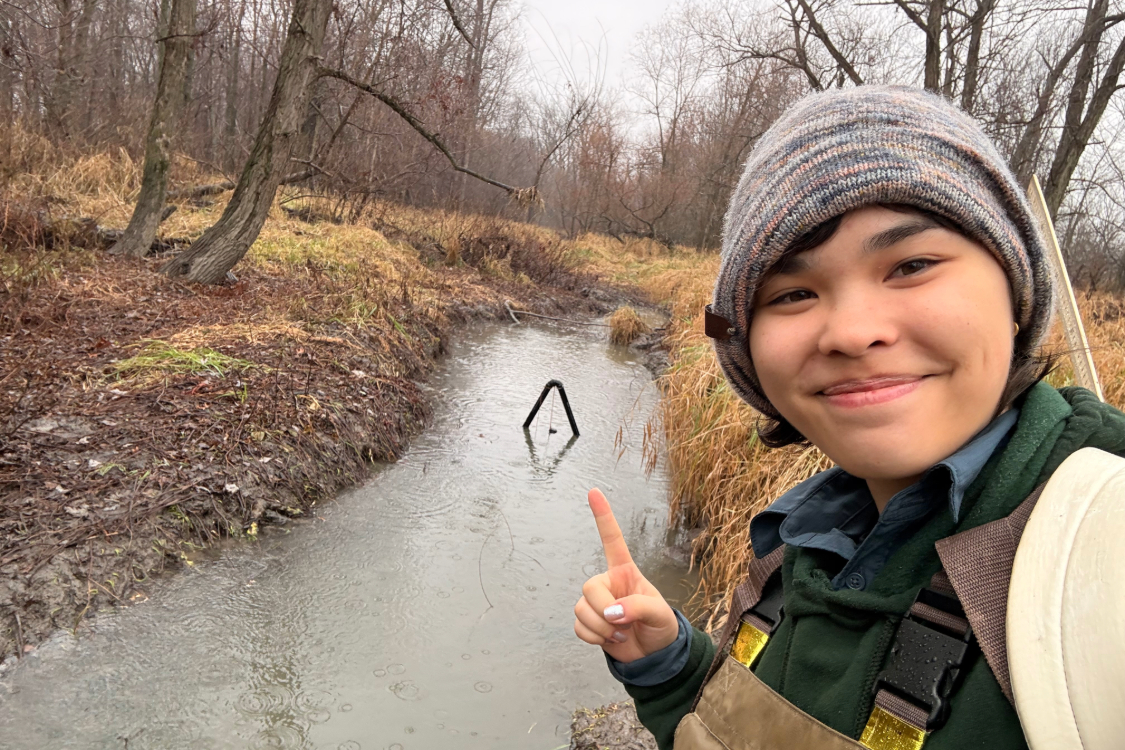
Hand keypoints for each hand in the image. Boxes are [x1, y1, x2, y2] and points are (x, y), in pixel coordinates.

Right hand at [573, 488, 678, 662]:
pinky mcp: (590, 623)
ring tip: (621, 633)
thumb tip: (612, 613)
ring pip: (581, 609)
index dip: (603, 516)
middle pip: (589, 587)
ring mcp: (598, 604)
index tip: (594, 491)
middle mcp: (608, 583)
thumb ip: (637, 607)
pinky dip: (593, 638)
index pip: (612, 540)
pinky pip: (578, 627)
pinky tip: (611, 639)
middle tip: (622, 623)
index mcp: (626, 572)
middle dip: (603, 609)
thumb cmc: (661, 627)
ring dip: (601, 628)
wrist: (655, 656)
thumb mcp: (660, 613)